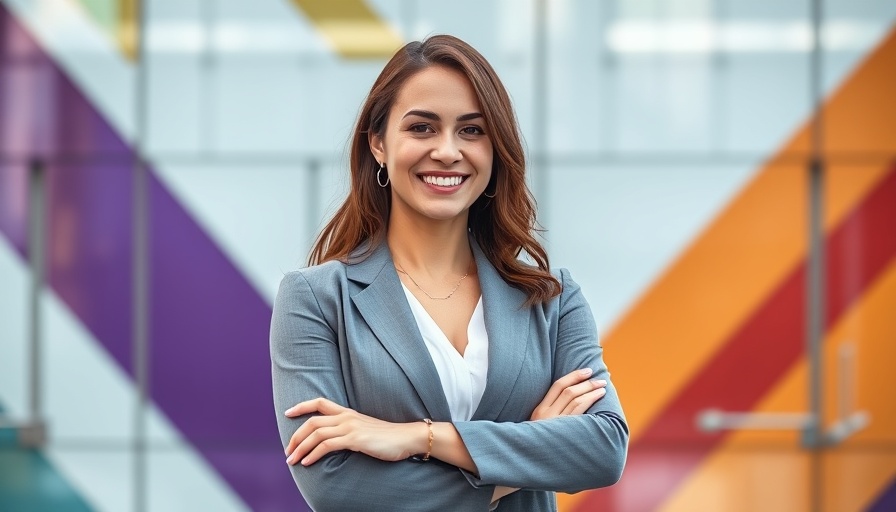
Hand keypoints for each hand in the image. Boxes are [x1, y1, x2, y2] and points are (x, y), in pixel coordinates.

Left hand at [284, 398, 423, 465]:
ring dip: (301, 448)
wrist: (407, 437)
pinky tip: (307, 462)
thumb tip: (335, 440)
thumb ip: (349, 431)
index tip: (287, 413)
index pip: (320, 402)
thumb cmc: (388, 437)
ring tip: (292, 460)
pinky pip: (327, 445)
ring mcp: (350, 427)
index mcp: (348, 412)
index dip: (302, 406)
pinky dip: (313, 454)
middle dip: (296, 437)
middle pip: (312, 422)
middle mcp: (346, 417)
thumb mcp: (365, 429)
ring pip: (316, 434)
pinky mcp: (355, 439)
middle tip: (288, 451)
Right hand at [492, 369, 607, 503]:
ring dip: (591, 392)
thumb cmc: (536, 443)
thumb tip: (571, 399)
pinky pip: (578, 416)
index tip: (587, 371)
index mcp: (539, 410)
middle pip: (569, 392)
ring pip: (575, 402)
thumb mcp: (539, 425)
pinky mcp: (562, 434)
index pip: (557, 386)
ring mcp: (554, 424)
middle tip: (601, 379)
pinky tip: (598, 401)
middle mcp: (546, 415)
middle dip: (586, 383)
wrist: (526, 462)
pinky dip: (589, 404)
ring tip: (603, 388)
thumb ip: (551, 412)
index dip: (573, 376)